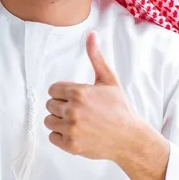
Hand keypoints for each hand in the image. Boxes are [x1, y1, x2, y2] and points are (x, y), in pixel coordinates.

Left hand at [44, 31, 143, 161]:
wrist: (130, 138)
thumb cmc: (120, 108)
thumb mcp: (109, 79)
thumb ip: (95, 57)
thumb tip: (91, 34)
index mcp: (79, 92)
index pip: (52, 90)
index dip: (64, 93)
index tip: (76, 98)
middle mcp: (72, 110)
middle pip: (50, 105)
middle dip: (61, 107)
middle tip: (79, 111)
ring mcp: (71, 129)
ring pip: (49, 121)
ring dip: (60, 122)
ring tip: (77, 122)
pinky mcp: (70, 145)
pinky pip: (52, 137)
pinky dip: (61, 136)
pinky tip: (76, 133)